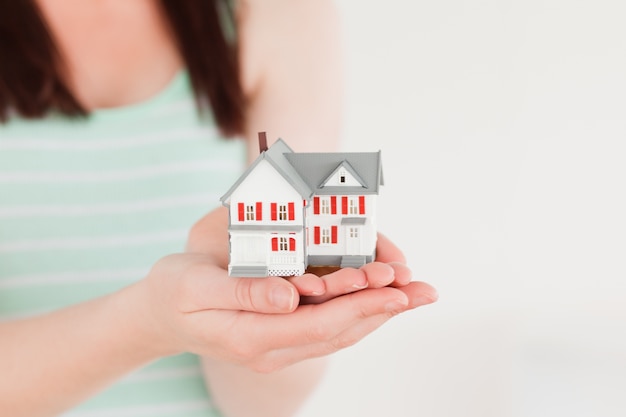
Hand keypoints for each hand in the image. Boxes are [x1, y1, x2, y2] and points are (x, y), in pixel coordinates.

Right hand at [133, 208, 436, 371]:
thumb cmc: (173, 291)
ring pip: (340, 332)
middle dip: (384, 309)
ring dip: (378, 312)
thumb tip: (290, 297)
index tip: (397, 291)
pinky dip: (357, 311)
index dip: (360, 306)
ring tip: (414, 295)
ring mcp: (278, 346)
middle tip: (425, 291)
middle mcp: (272, 349)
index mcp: (251, 337)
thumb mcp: (195, 285)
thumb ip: (243, 292)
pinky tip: (378, 300)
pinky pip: (328, 327)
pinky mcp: (282, 335)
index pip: (319, 324)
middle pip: (340, 331)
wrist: (160, 315)